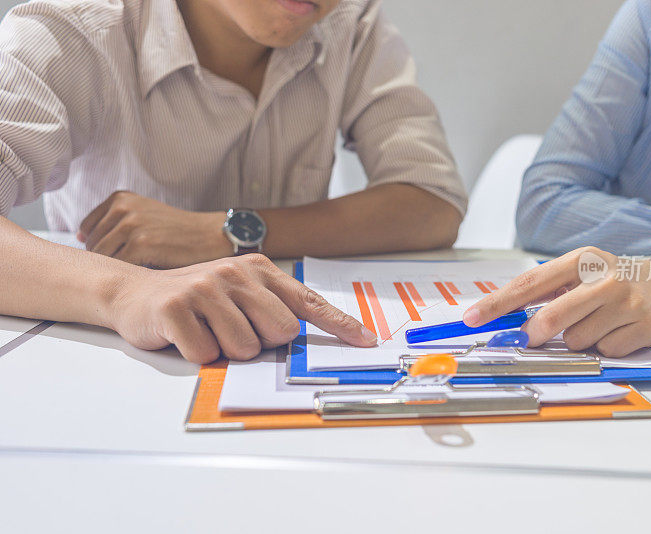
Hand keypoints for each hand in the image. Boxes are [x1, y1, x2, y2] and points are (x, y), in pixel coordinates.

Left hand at [78, 191, 231, 267]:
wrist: (209, 235)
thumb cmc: (177, 230)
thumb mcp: (144, 212)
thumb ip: (115, 221)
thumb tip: (81, 238)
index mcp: (120, 198)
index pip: (87, 227)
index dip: (95, 246)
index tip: (110, 257)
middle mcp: (123, 208)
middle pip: (92, 244)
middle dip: (104, 261)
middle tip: (121, 273)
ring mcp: (131, 224)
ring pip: (102, 256)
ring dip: (113, 270)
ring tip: (129, 276)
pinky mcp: (141, 243)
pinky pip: (119, 265)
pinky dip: (126, 275)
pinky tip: (139, 278)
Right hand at [105, 254, 377, 362]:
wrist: (134, 292)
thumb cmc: (195, 299)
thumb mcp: (239, 294)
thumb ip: (272, 308)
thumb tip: (304, 337)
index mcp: (258, 270)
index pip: (308, 302)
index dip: (340, 324)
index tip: (366, 341)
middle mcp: (236, 273)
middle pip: (280, 333)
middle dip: (259, 343)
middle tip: (231, 329)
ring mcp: (206, 287)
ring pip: (245, 348)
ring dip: (225, 351)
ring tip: (205, 330)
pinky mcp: (178, 307)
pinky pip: (207, 355)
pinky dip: (197, 355)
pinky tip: (184, 335)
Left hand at [463, 247, 650, 356]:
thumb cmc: (611, 281)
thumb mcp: (579, 274)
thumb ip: (545, 293)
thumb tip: (502, 318)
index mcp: (582, 259)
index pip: (530, 283)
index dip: (497, 304)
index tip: (471, 319)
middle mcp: (606, 276)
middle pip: (552, 317)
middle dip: (536, 335)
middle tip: (531, 339)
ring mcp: (629, 300)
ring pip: (579, 340)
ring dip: (579, 341)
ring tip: (596, 324)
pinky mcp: (648, 323)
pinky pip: (607, 352)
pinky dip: (605, 349)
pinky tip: (618, 331)